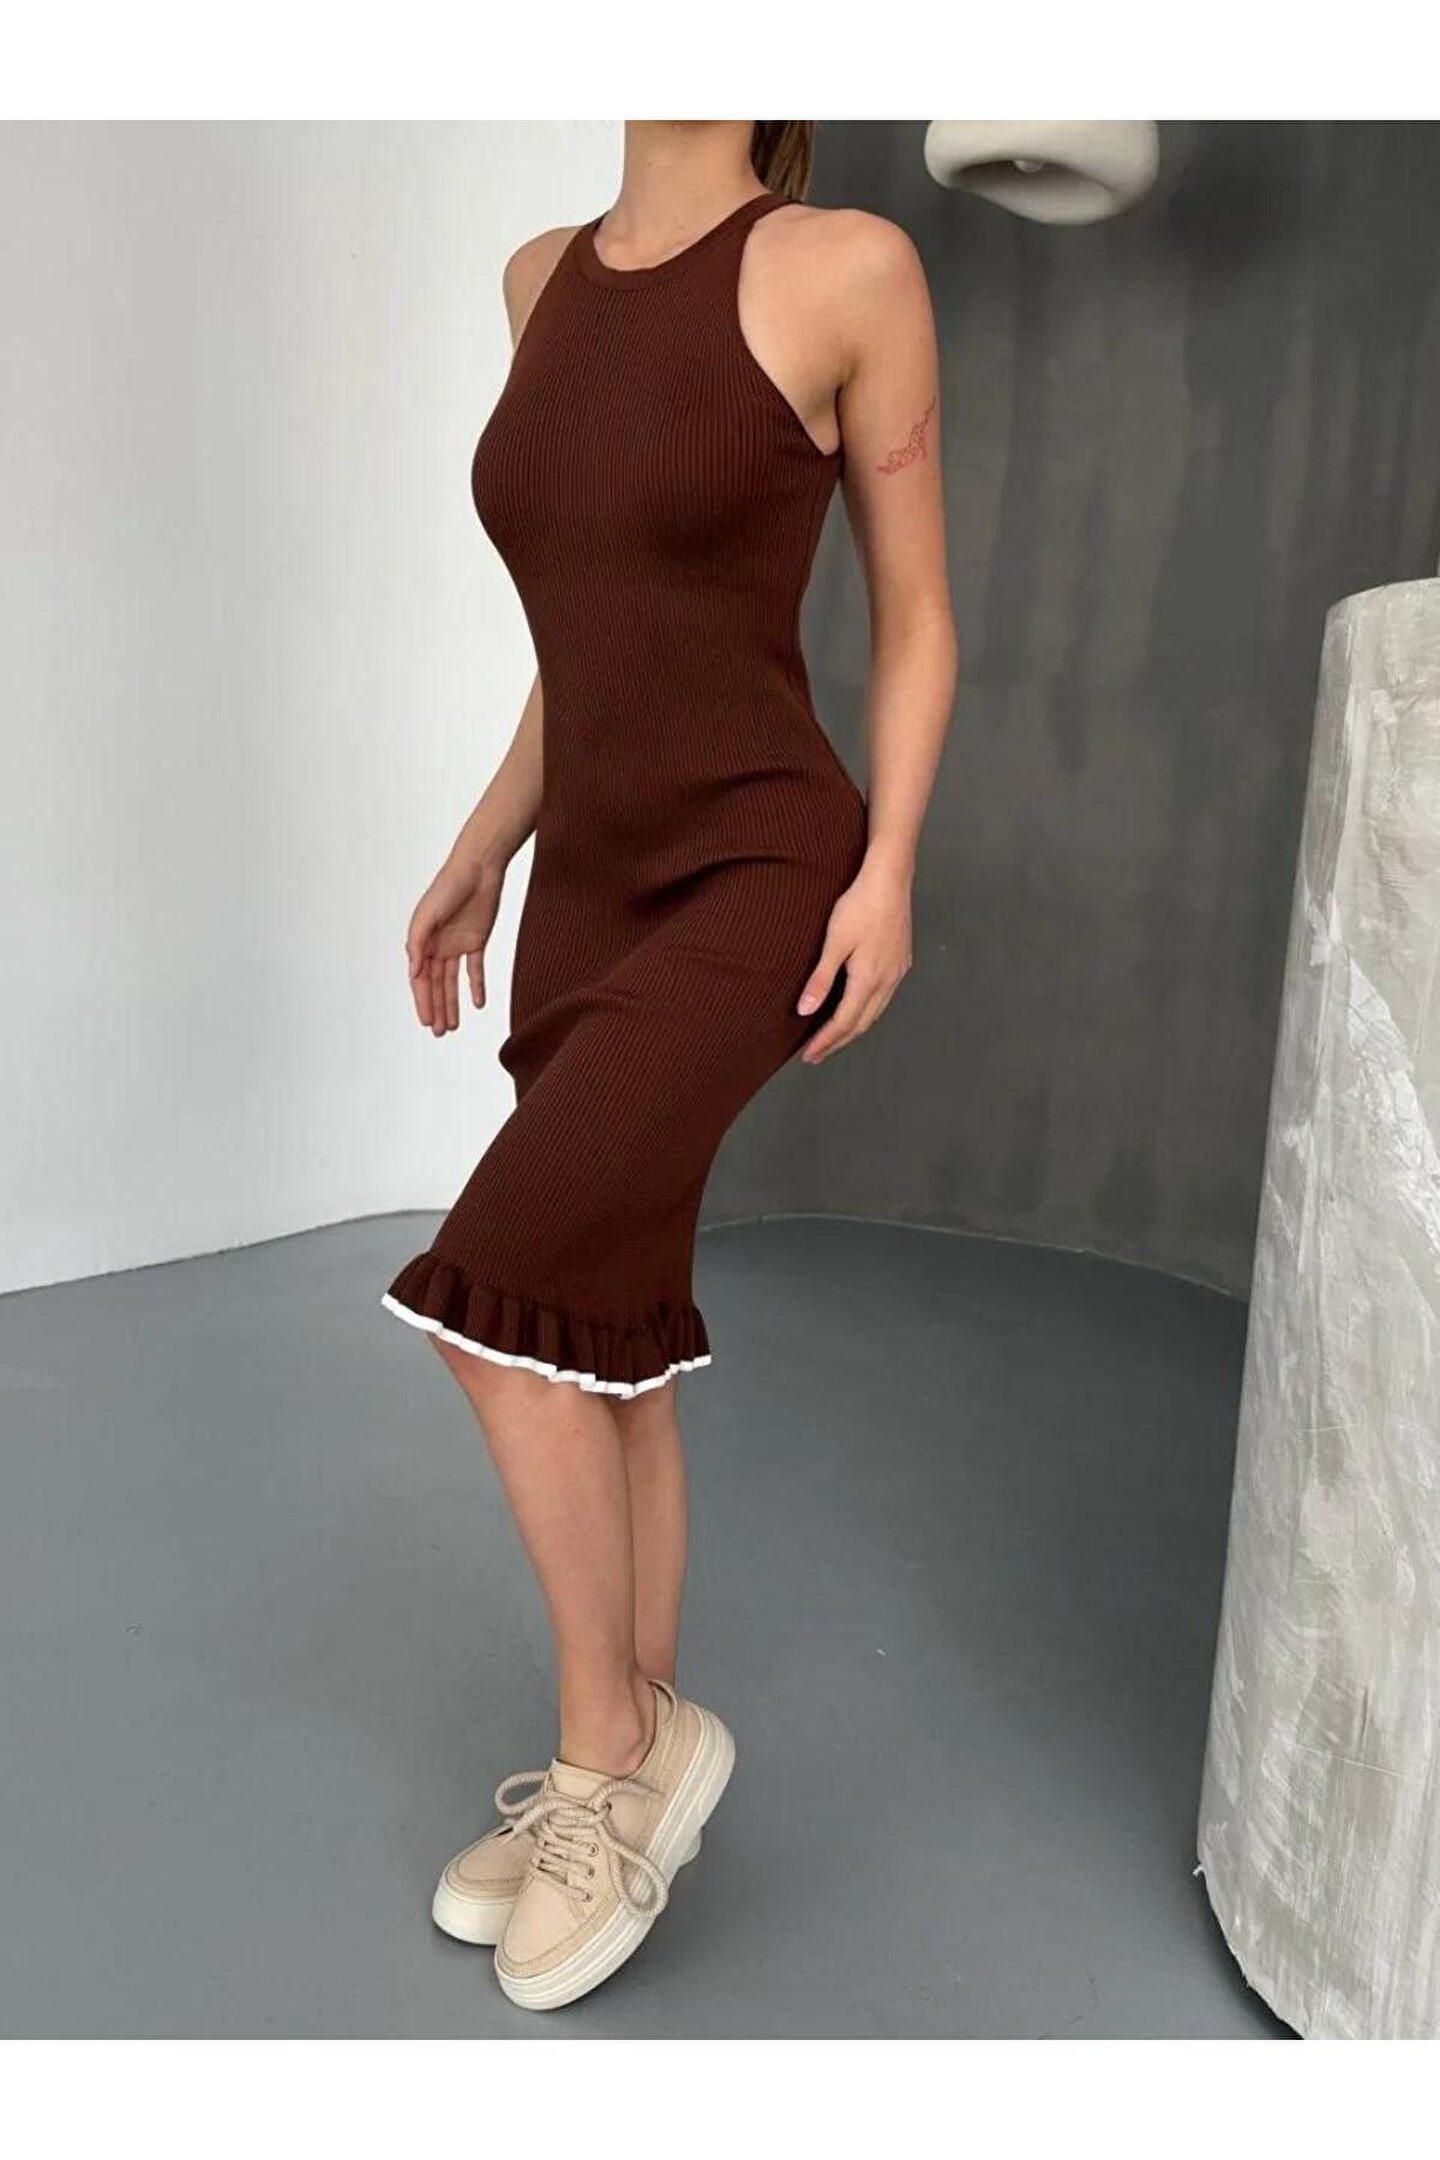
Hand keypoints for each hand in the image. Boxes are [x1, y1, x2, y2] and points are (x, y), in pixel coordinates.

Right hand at [405, 855, 503, 1036]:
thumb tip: (414, 971)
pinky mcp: (476, 941)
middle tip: (438, 1033)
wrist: (479, 869)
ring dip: (452, 1003)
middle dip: (436, 1008)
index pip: (421, 979)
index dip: (423, 1001)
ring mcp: (456, 945)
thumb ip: (419, 943)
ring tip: (452, 1026)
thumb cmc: (448, 886)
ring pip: (452, 981)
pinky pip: (474, 969)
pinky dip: (476, 986)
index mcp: (421, 941)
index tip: (426, 1021)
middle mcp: (437, 946)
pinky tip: (477, 1004)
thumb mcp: (428, 915)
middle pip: (436, 985)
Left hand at [797, 856, 912, 1064]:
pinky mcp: (901, 962)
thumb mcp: (835, 942)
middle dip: (838, 1041)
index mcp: (869, 980)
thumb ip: (821, 979)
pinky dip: (867, 1011)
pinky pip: (884, 998)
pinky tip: (858, 1008)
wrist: (890, 879)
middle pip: (861, 1024)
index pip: (844, 1023)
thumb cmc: (861, 905)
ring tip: (834, 1038)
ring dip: (853, 1028)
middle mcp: (887, 981)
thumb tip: (805, 1011)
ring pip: (875, 1012)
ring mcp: (897, 972)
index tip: (809, 1055)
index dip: (825, 1042)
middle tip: (817, 1054)